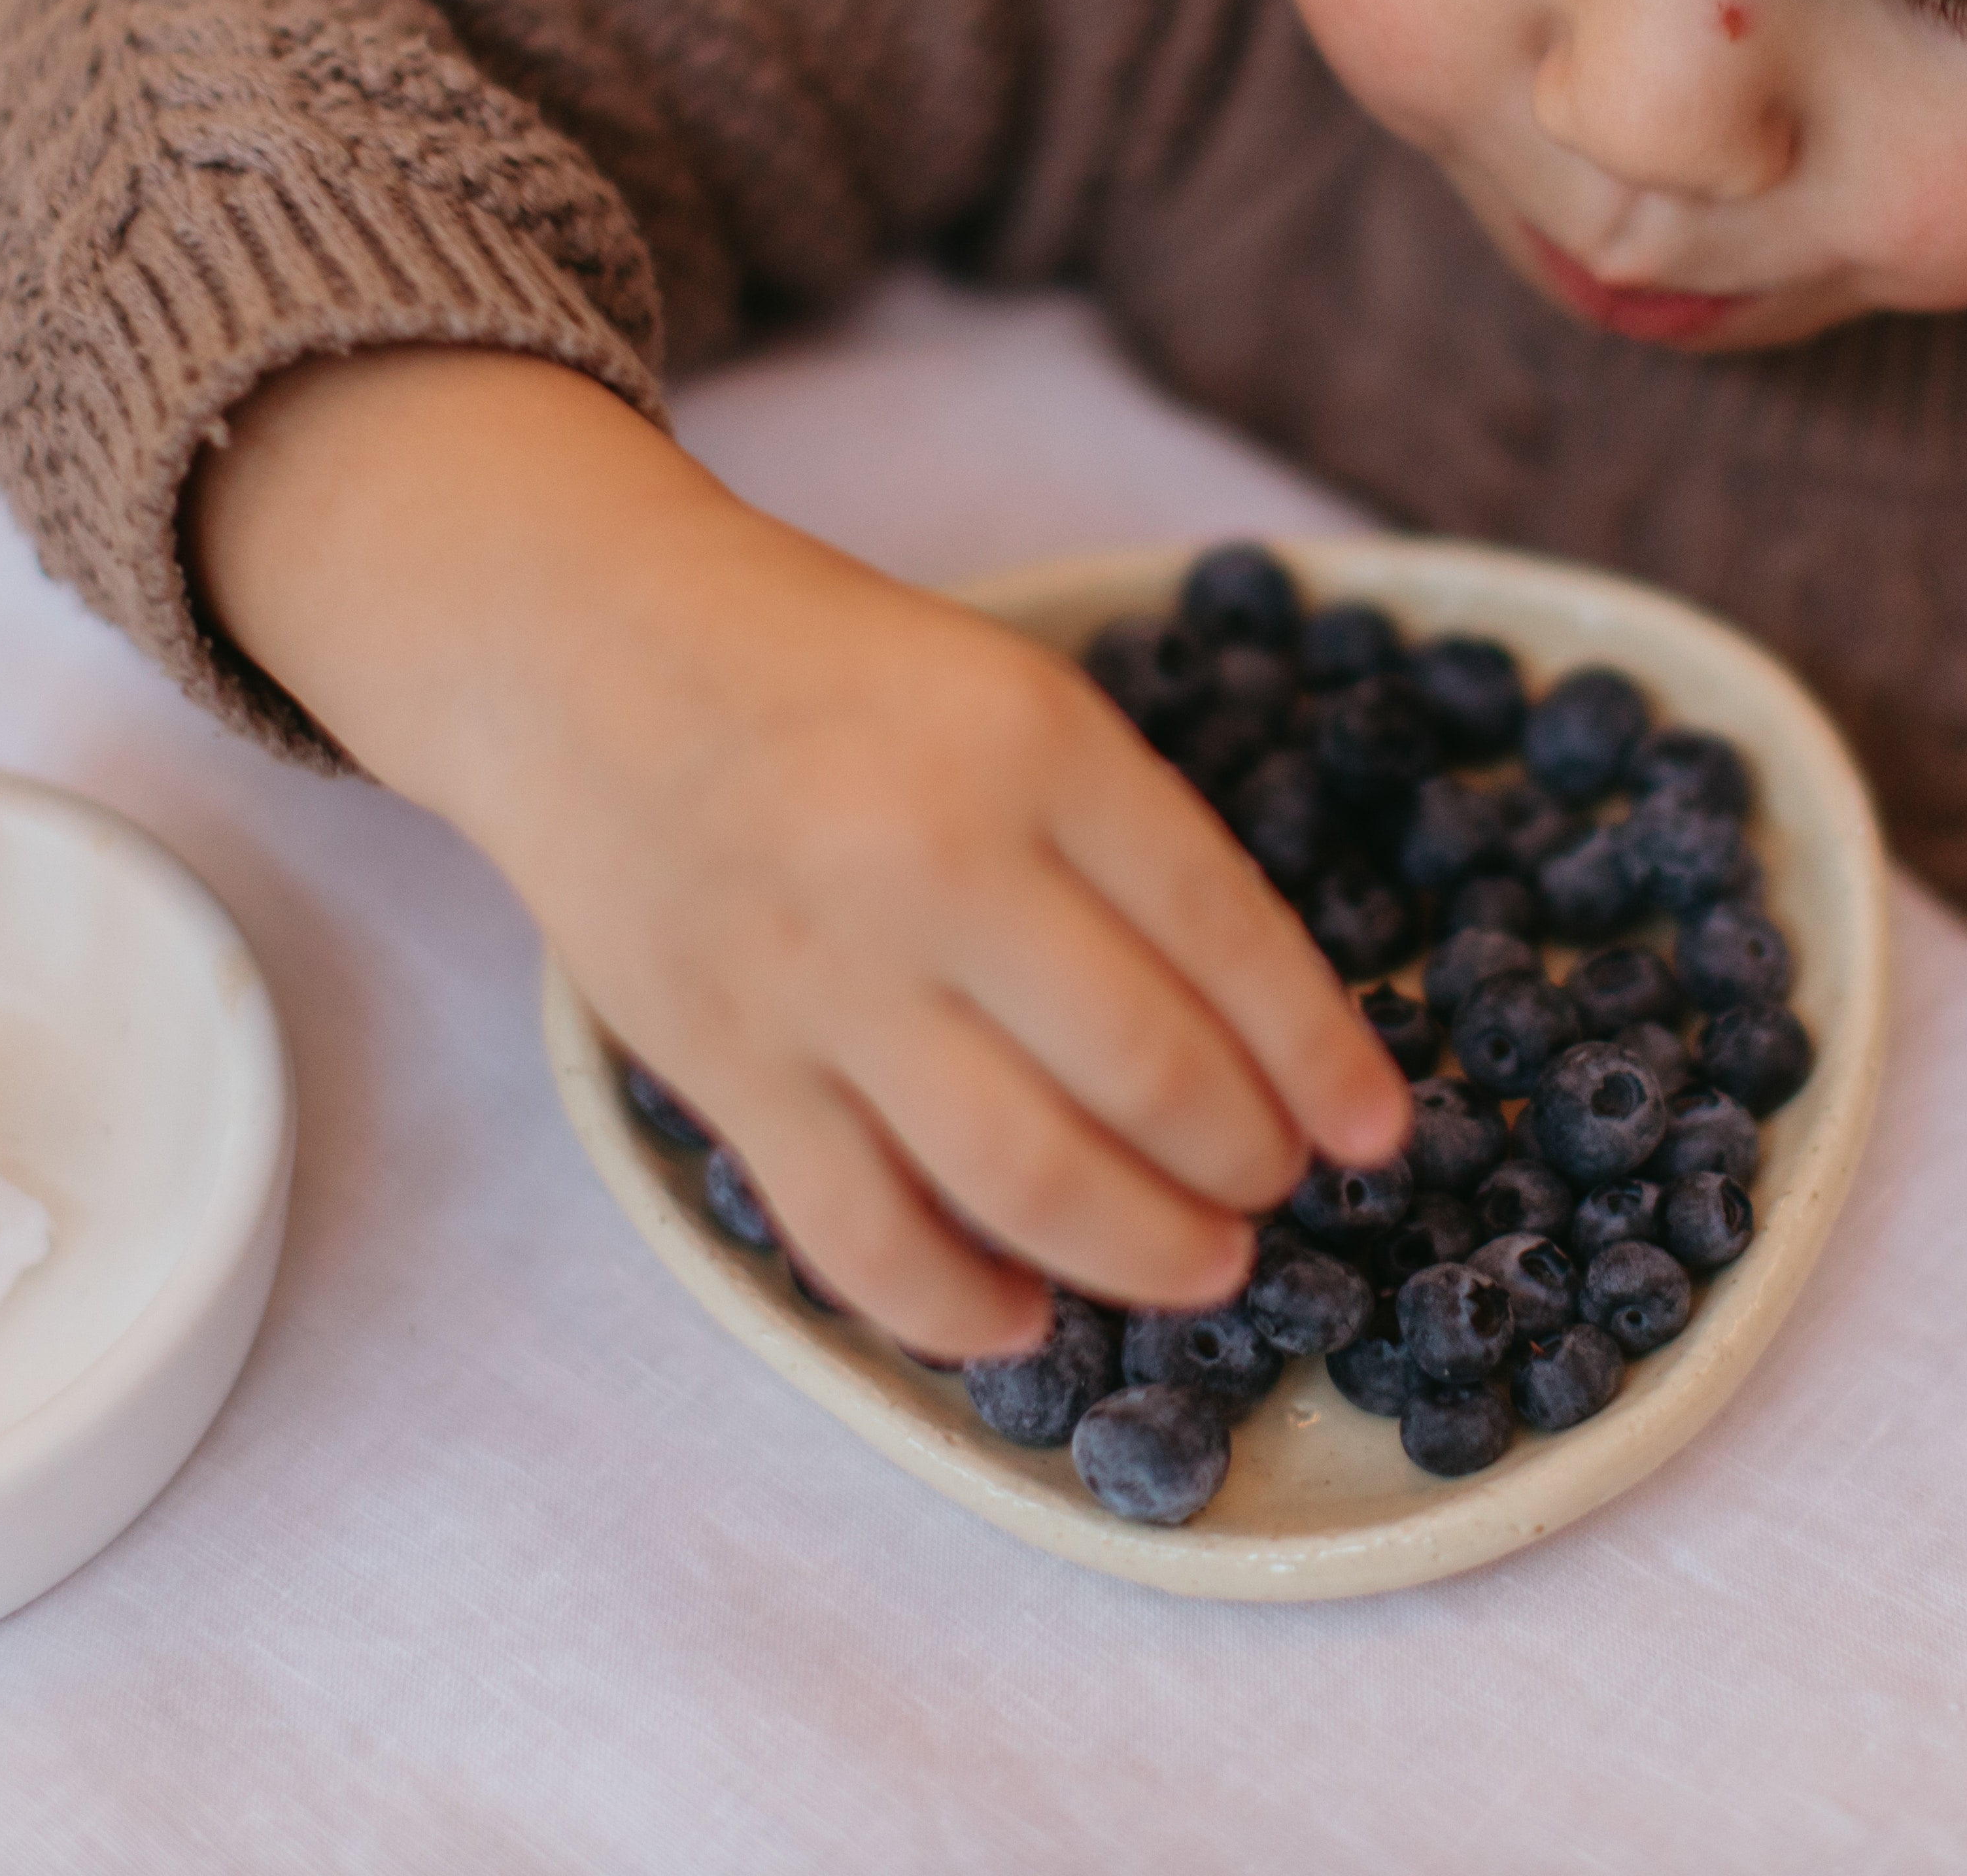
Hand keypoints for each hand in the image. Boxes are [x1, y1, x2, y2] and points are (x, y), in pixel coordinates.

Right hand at [197, 349, 1410, 1362]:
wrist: (587, 650)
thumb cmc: (836, 680)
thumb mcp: (1016, 701)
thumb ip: (1129, 848)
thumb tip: (1268, 1040)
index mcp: (1036, 746)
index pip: (1230, 938)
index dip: (1327, 1059)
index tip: (1379, 1133)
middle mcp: (934, 862)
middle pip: (1150, 1078)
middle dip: (1248, 1166)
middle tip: (1271, 1189)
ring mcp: (820, 976)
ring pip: (1027, 1180)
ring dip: (1143, 1253)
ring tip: (1196, 1265)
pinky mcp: (723, 1065)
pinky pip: (862, 1237)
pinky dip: (959, 1307)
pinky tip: (1022, 1315)